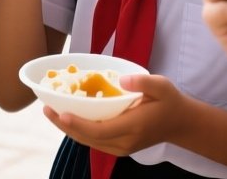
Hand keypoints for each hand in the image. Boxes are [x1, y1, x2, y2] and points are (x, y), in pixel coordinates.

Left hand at [41, 75, 189, 155]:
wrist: (180, 123)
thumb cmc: (169, 101)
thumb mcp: (161, 86)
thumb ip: (143, 82)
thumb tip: (123, 79)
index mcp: (133, 127)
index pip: (100, 130)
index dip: (78, 124)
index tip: (61, 112)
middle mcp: (124, 142)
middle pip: (88, 138)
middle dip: (64, 125)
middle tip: (46, 109)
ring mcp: (121, 148)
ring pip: (88, 142)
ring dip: (67, 129)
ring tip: (50, 113)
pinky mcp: (118, 147)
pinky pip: (93, 141)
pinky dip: (77, 131)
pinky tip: (66, 118)